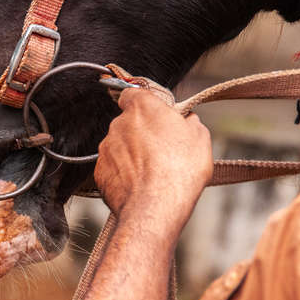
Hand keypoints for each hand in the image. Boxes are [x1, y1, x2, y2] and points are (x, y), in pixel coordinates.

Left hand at [94, 89, 212, 235]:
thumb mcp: (199, 138)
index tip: (153, 112)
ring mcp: (106, 147)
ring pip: (120, 145)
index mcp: (142, 107)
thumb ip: (188, 122)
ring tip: (153, 172)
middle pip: (129, 122)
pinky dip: (123, 172)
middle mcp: (119, 124)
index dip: (143, 103)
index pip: (133, 92)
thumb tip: (186, 121)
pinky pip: (113, 166)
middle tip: (161, 149)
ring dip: (132, 154)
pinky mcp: (99, 171)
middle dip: (141, 132)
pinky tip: (140, 184)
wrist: (154, 207)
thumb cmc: (179, 171)